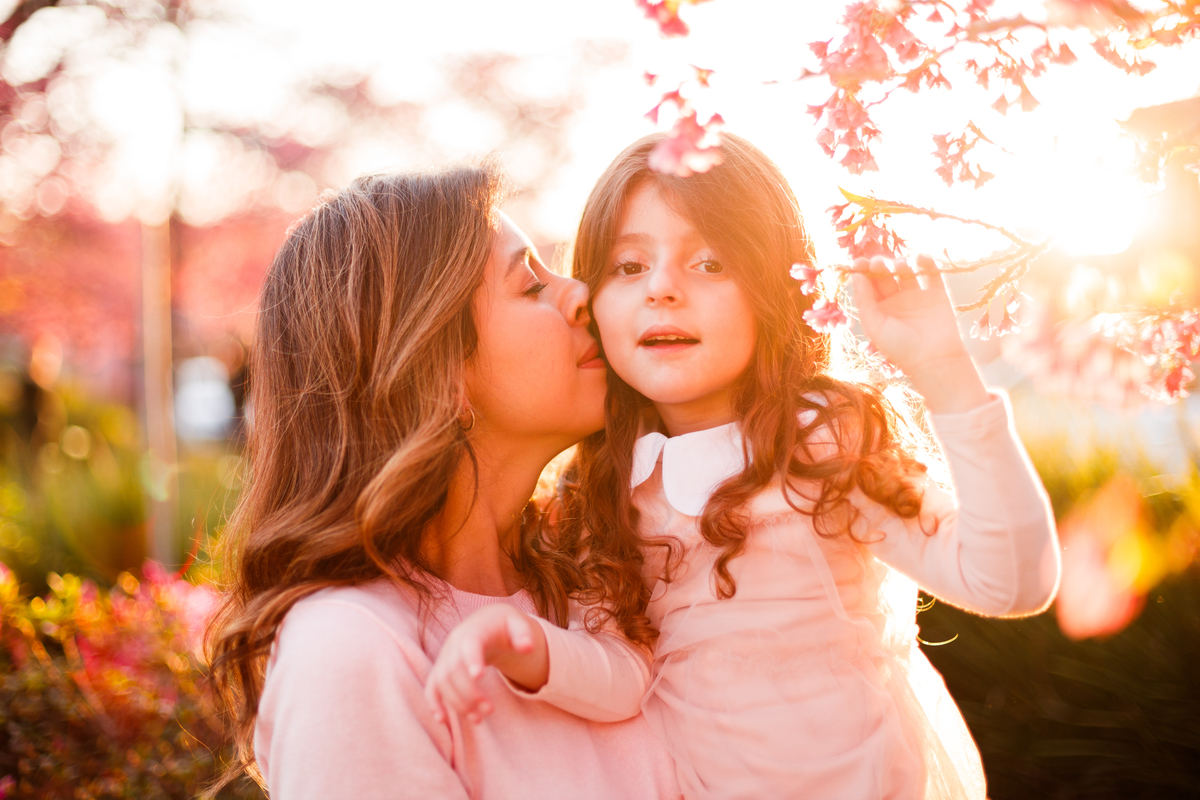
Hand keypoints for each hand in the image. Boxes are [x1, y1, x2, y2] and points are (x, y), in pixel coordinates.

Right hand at [424, 604, 547, 724]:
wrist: (486, 622)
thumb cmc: (504, 626)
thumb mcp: (517, 623)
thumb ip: (523, 634)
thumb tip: (528, 647)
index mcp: (474, 631)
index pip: (469, 644)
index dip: (471, 659)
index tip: (479, 676)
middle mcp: (454, 644)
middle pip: (453, 669)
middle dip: (469, 692)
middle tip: (489, 710)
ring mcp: (444, 657)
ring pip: (442, 682)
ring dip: (457, 703)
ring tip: (478, 719)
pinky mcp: (440, 670)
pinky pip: (431, 687)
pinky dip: (433, 703)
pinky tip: (442, 720)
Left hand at [850, 254, 989, 413]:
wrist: (934, 360)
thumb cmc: (900, 347)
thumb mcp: (875, 326)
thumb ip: (864, 300)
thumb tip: (855, 275)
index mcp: (879, 308)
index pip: (868, 284)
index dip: (862, 271)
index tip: (857, 262)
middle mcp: (896, 300)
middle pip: (885, 274)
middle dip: (879, 265)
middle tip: (877, 263)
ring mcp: (917, 295)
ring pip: (906, 270)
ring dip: (901, 263)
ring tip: (900, 265)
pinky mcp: (937, 294)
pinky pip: (931, 274)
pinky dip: (927, 263)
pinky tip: (921, 258)